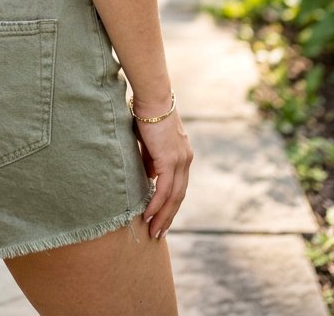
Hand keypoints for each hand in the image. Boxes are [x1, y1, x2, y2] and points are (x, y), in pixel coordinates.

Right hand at [135, 113, 192, 239]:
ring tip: (153, 231)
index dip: (171, 204)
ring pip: (173, 197)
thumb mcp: (150, 141)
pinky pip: (164, 189)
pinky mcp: (170, 159)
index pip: (179, 186)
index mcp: (183, 155)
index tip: (162, 218)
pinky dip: (156, 203)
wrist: (152, 98)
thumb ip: (152, 159)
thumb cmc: (147, 114)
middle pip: (179, 196)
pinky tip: (148, 214)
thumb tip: (149, 175)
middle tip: (159, 233)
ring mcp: (180, 161)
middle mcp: (186, 160)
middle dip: (168, 217)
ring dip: (163, 216)